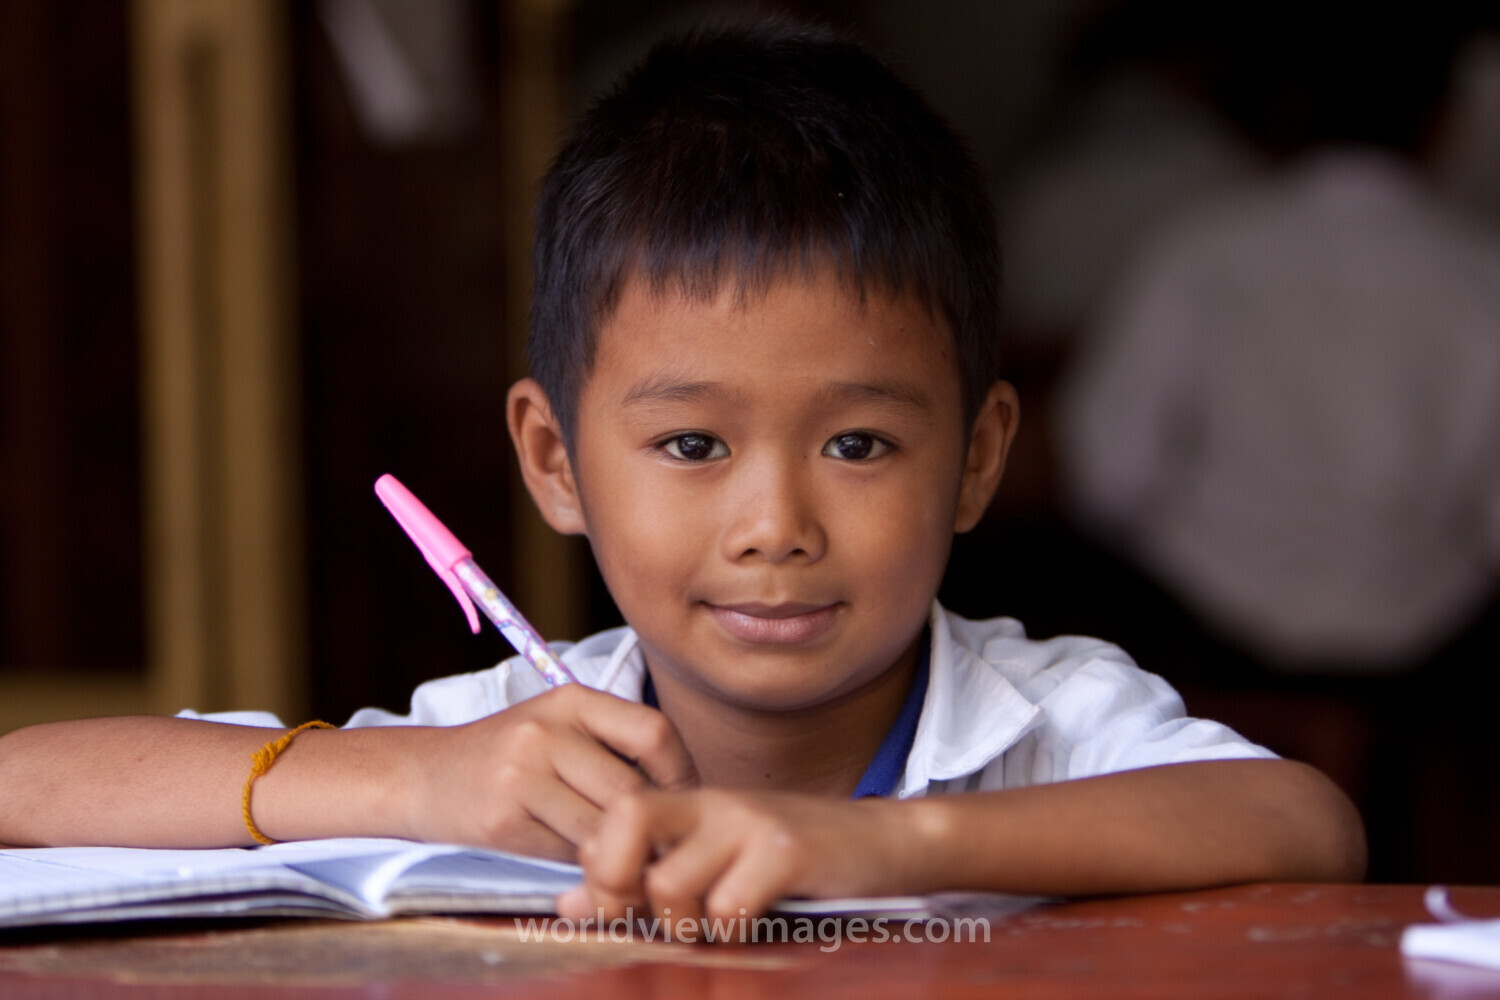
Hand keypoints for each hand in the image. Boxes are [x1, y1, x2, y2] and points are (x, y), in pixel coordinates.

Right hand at [402, 685, 698, 858]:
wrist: (422, 775)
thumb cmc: (508, 756)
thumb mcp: (557, 727)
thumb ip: (611, 747)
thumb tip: (684, 797)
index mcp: (571, 700)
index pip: (653, 731)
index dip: (681, 772)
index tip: (682, 801)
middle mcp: (546, 731)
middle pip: (630, 789)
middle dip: (652, 826)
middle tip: (662, 847)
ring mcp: (521, 774)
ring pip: (602, 828)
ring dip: (621, 855)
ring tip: (629, 863)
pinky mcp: (502, 819)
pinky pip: (566, 853)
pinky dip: (584, 866)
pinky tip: (585, 867)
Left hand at [557, 788, 915, 922]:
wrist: (889, 842)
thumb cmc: (800, 863)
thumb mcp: (720, 864)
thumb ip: (649, 879)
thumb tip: (570, 907)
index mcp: (692, 803)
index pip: (613, 818)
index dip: (599, 872)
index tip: (620, 911)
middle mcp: (714, 802)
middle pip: (626, 822)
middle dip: (617, 884)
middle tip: (647, 921)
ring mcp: (750, 823)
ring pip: (670, 882)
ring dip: (682, 926)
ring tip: (715, 930)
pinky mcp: (786, 850)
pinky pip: (728, 907)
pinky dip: (732, 933)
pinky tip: (756, 928)